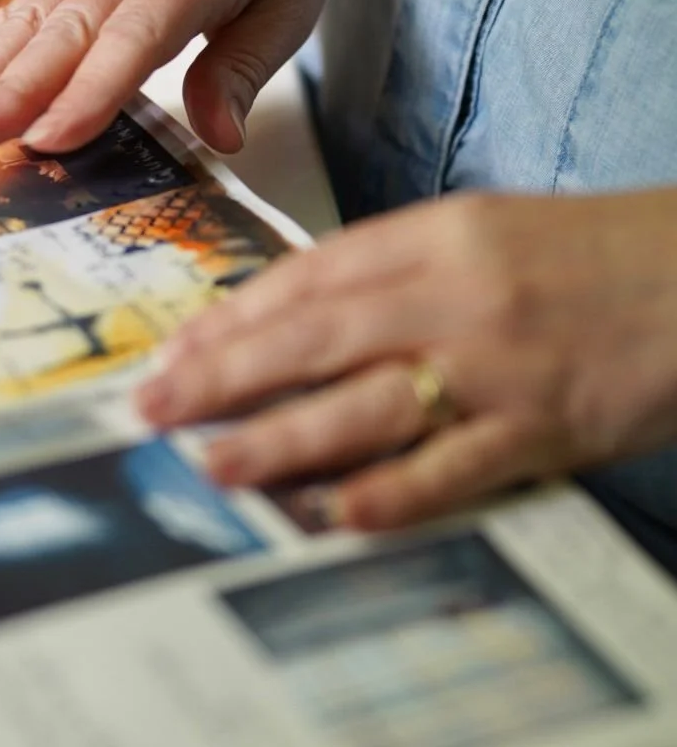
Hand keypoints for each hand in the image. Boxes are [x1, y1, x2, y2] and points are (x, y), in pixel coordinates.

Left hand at [135, 191, 676, 529]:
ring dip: (281, 437)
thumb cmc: (592, 258)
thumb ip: (393, 269)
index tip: (176, 351)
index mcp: (437, 236)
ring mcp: (498, 363)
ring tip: (213, 464)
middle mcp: (456, 294)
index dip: (233, 318)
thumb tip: (294, 317)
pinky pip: (454, 467)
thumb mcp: (485, 235)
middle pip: (315, 336)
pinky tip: (333, 511)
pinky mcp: (544, 426)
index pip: (309, 276)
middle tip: (153, 409)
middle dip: (223, 375)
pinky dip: (391, 491)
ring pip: (368, 402)